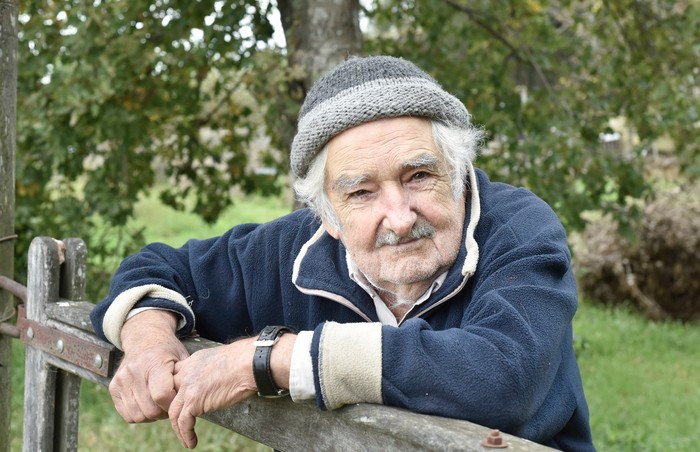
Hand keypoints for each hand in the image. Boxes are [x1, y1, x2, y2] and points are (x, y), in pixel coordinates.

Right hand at [109, 310, 188, 422]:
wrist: (144, 338)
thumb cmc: (168, 352)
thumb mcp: (181, 358)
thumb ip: (184, 379)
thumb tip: (189, 402)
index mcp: (155, 363)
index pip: (162, 395)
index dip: (172, 404)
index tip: (178, 400)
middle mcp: (135, 371)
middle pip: (150, 409)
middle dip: (163, 412)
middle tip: (169, 404)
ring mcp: (122, 380)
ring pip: (138, 415)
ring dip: (151, 415)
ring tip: (159, 404)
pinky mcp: (113, 387)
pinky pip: (127, 414)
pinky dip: (139, 414)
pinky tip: (147, 403)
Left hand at [168, 333, 295, 448]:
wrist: (248, 364)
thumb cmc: (244, 361)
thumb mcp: (220, 360)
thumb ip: (211, 370)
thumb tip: (216, 381)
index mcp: (193, 361)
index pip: (174, 376)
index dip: (175, 391)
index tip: (182, 404)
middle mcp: (186, 372)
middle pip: (169, 394)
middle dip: (173, 410)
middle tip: (180, 422)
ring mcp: (188, 387)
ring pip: (173, 411)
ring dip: (177, 428)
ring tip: (185, 439)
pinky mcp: (194, 401)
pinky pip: (183, 422)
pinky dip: (186, 435)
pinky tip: (191, 442)